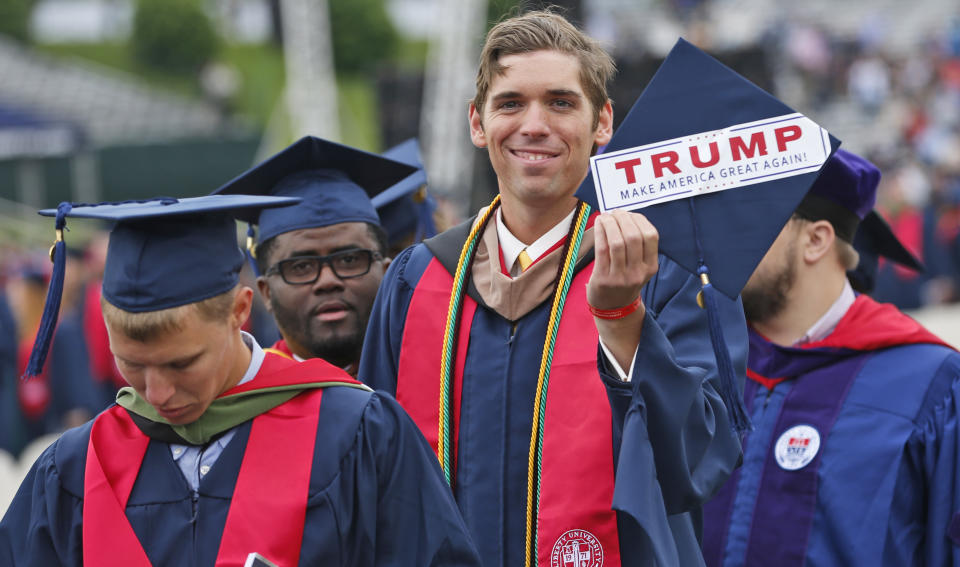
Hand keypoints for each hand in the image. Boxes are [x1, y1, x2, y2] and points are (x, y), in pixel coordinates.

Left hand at [588, 211, 658, 372]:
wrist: (613, 308)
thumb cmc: (625, 280)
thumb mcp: (639, 267)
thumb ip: (638, 246)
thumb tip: (626, 215)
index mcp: (651, 267)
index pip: (651, 236)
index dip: (639, 220)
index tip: (629, 213)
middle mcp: (638, 272)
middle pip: (634, 237)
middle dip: (623, 218)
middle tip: (615, 212)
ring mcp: (621, 277)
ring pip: (617, 242)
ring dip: (610, 224)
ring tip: (605, 216)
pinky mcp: (603, 278)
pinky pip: (602, 249)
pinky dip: (600, 232)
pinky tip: (599, 224)